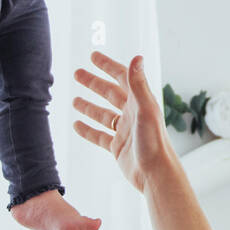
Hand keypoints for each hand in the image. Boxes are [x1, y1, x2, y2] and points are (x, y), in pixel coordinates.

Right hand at [72, 51, 174, 193]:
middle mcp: (132, 114)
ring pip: (103, 115)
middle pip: (109, 94)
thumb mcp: (145, 108)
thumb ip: (138, 84)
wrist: (155, 173)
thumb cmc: (154, 141)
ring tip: (74, 100)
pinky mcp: (118, 147)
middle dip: (93, 83)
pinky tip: (76, 125)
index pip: (122, 78)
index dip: (108, 66)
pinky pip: (99, 135)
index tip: (93, 56)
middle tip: (77, 74)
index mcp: (140, 102)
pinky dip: (88, 130)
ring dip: (89, 106)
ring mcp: (125, 131)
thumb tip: (137, 57)